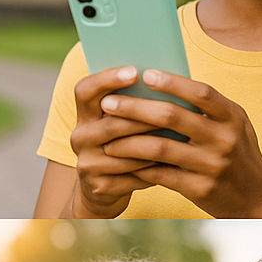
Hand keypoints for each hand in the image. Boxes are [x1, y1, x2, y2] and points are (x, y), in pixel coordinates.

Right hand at [66, 66, 165, 217]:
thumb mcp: (122, 123)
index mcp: (84, 115)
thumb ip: (134, 103)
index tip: (134, 72)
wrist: (104, 189)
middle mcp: (80, 137)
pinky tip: (174, 163)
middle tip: (172, 110)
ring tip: (181, 137)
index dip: (107, 79)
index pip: (85, 90)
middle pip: (111, 123)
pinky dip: (154, 168)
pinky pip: (131, 175)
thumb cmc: (125, 145)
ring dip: (154, 144)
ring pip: (125, 151)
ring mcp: (87, 164)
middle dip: (143, 116)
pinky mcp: (99, 186)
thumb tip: (167, 78)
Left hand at [94, 70, 261, 217]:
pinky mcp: (201, 189)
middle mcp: (224, 139)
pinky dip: (139, 167)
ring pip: (160, 148)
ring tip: (107, 140)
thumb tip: (164, 84)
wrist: (258, 200)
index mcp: (232, 117)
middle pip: (172, 116)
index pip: (200, 92)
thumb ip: (208, 109)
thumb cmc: (238, 155)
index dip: (172, 82)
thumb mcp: (234, 127)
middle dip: (135, 108)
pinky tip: (123, 163)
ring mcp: (212, 165)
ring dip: (128, 142)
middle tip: (108, 104)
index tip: (144, 74)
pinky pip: (161, 175)